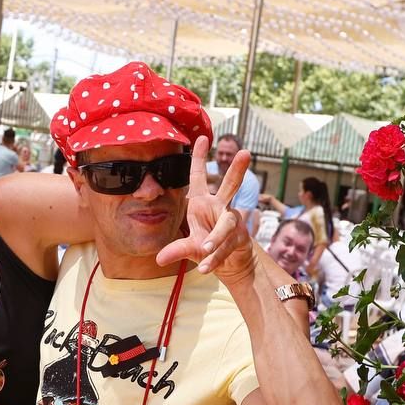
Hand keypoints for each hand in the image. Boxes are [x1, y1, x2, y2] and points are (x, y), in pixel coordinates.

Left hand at [156, 136, 256, 283]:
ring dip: (215, 237)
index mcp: (203, 202)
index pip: (199, 176)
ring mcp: (232, 221)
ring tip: (204, 249)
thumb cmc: (207, 245)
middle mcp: (220, 207)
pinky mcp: (240, 238)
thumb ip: (176, 249)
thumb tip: (159, 260)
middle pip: (230, 186)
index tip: (202, 137)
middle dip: (237, 170)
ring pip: (227, 224)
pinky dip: (215, 257)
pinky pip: (226, 246)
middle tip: (245, 153)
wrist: (230, 263)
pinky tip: (205, 268)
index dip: (199, 158)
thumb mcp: (189, 246)